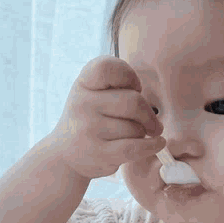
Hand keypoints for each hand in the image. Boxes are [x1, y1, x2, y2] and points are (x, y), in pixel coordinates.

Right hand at [50, 55, 164, 179]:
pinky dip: (152, 146)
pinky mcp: (98, 152)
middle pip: (134, 102)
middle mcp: (82, 103)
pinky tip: (158, 143)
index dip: (129, 76)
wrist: (65, 155)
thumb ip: (118, 90)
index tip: (135, 88)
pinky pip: (135, 147)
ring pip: (136, 128)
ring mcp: (89, 129)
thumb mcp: (94, 96)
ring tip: (133, 136)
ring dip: (142, 134)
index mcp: (83, 84)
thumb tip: (153, 113)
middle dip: (148, 114)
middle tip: (153, 124)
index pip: (107, 67)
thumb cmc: (90, 120)